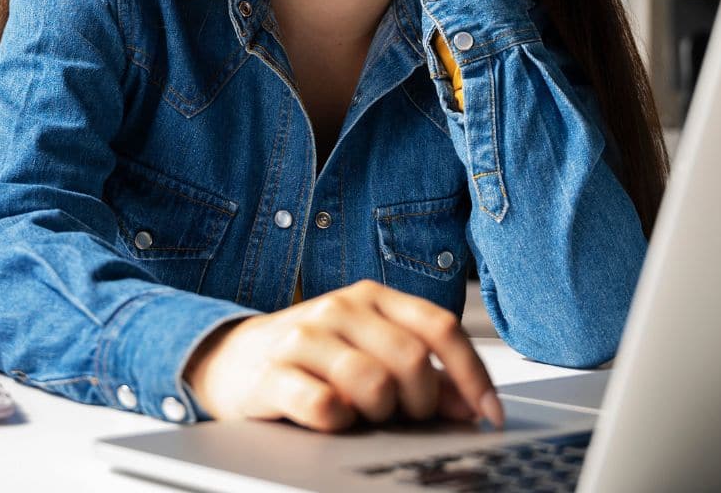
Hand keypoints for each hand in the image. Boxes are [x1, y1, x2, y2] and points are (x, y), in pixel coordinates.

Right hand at [182, 280, 502, 431]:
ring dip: (380, 413)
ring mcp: (304, 336)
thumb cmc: (313, 360)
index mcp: (372, 297)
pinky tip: (332, 419)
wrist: (230, 360)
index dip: (473, 375)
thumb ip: (424, 376)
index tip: (489, 413)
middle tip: (407, 418)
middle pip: (412, 359)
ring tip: (364, 416)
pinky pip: (325, 406)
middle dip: (421, 402)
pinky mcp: (272, 373)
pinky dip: (339, 422)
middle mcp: (340, 307)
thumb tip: (473, 405)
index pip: (441, 327)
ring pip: (373, 382)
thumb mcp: (370, 354)